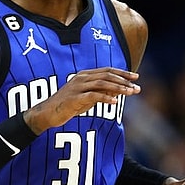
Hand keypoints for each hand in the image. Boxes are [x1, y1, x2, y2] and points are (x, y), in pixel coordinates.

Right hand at [23, 67, 140, 133]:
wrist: (47, 113)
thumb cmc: (67, 106)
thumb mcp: (86, 98)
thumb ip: (100, 93)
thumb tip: (117, 92)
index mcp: (85, 75)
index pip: (107, 71)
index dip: (122, 73)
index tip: (136, 77)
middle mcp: (81, 78)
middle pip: (107, 76)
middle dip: (124, 81)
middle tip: (136, 87)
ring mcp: (77, 87)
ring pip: (101, 84)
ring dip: (118, 88)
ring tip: (129, 93)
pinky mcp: (74, 98)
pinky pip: (92, 96)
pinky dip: (105, 98)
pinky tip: (115, 102)